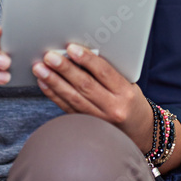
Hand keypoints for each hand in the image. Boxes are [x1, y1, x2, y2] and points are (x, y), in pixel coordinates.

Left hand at [33, 43, 153, 152]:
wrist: (140, 132)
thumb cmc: (132, 102)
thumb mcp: (129, 84)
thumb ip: (108, 72)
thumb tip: (80, 55)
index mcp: (125, 93)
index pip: (104, 72)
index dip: (87, 59)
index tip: (71, 48)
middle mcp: (113, 108)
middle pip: (85, 85)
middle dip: (64, 69)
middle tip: (49, 57)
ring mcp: (99, 119)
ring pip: (73, 98)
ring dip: (54, 82)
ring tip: (40, 69)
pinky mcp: (88, 126)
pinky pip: (67, 108)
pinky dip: (54, 95)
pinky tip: (44, 83)